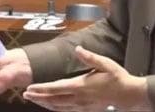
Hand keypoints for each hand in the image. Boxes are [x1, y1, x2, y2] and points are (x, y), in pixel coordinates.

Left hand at [23, 46, 149, 111]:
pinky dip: (55, 108)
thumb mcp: (105, 64)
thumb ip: (89, 57)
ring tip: (34, 100)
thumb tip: (77, 48)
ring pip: (58, 107)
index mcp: (81, 86)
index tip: (30, 87)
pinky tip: (52, 106)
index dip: (41, 88)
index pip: (55, 88)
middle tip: (26, 95)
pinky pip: (66, 111)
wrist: (128, 95)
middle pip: (53, 100)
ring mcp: (81, 106)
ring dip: (44, 104)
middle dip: (38, 97)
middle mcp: (78, 98)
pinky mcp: (85, 110)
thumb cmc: (118, 78)